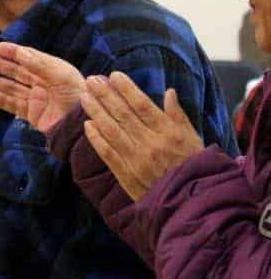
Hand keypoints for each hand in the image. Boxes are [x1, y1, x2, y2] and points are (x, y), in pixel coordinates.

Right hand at [0, 42, 85, 131]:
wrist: (81, 126)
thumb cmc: (77, 96)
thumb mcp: (61, 75)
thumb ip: (39, 64)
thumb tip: (20, 52)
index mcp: (53, 70)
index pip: (29, 58)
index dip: (13, 52)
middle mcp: (44, 83)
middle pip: (17, 72)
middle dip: (0, 66)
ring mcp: (38, 99)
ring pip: (12, 88)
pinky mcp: (34, 115)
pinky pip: (14, 106)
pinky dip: (1, 100)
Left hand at [81, 72, 204, 200]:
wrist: (190, 203)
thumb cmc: (194, 167)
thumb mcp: (193, 139)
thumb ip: (178, 115)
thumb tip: (168, 91)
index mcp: (169, 133)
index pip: (143, 105)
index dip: (127, 89)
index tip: (114, 75)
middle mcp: (151, 144)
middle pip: (123, 114)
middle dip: (105, 95)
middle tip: (91, 80)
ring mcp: (137, 160)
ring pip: (112, 130)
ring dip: (96, 112)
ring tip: (84, 96)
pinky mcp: (126, 174)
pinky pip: (108, 153)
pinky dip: (97, 138)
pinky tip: (87, 124)